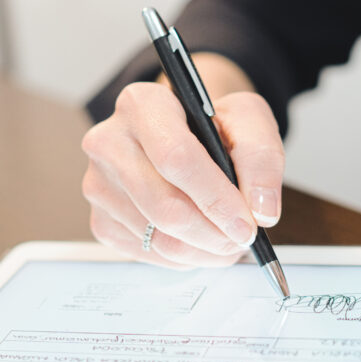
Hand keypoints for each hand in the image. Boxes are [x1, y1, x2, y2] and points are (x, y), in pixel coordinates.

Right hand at [81, 54, 284, 267]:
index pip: (175, 158)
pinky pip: (147, 254)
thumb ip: (262, 158)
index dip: (216, 198)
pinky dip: (183, 257)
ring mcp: (99, 184)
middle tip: (243, 239)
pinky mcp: (101, 220)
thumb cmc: (212, 125)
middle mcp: (109, 142)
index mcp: (142, 104)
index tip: (247, 224)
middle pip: (165, 206)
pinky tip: (199, 240)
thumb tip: (262, 210)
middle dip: (214, 233)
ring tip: (227, 239)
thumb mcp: (248, 120)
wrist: (184, 135)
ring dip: (203, 250)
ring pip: (158, 238)